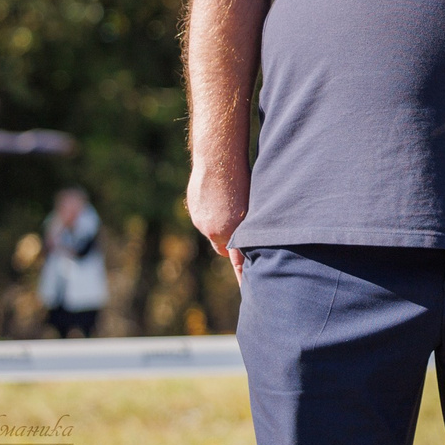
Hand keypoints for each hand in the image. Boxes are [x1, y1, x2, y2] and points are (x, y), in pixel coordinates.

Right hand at [186, 160, 250, 278]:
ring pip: (212, 232)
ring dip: (220, 225)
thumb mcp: (251, 208)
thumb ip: (247, 228)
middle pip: (222, 248)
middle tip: (239, 228)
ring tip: (229, 203)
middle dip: (229, 243)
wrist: (217, 157)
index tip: (246, 287)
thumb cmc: (244, 179)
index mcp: (231, 232)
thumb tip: (250, 241)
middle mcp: (213, 230)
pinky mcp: (193, 209)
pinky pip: (204, 218)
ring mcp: (200, 219)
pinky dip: (211, 213)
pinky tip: (219, 195)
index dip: (242, 275)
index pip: (238, 262)